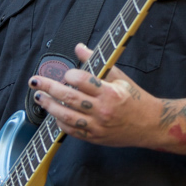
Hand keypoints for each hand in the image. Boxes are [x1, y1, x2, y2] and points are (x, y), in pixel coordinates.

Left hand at [28, 43, 166, 149]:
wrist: (150, 125)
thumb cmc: (135, 99)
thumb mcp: (120, 78)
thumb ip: (97, 63)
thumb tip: (79, 48)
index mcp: (110, 92)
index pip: (82, 81)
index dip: (69, 75)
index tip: (66, 73)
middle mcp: (102, 110)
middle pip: (69, 98)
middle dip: (48, 88)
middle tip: (35, 82)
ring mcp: (97, 126)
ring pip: (66, 116)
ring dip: (49, 106)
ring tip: (39, 97)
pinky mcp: (94, 138)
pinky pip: (71, 130)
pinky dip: (59, 121)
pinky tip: (54, 113)